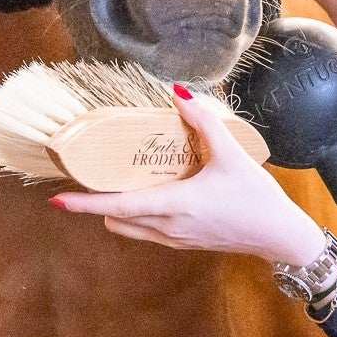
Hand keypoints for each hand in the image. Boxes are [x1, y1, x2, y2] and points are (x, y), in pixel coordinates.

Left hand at [49, 83, 326, 265]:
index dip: (84, 204)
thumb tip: (178, 94)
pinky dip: (137, 215)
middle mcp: (168, 226)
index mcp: (175, 205)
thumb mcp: (232, 154)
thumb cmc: (257, 198)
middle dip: (97, 201)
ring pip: (129, 228)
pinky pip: (146, 231)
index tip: (57, 199)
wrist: (280, 237)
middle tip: (90, 175)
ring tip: (119, 181)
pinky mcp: (183, 242)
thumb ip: (203, 122)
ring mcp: (174, 238)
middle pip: (116, 217)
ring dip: (117, 209)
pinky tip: (150, 192)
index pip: (118, 206)